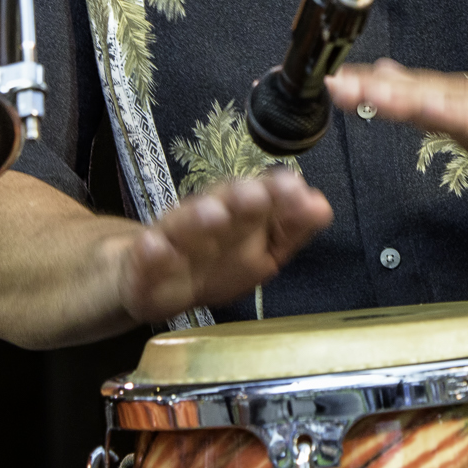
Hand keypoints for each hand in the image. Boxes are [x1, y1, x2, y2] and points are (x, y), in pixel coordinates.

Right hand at [116, 169, 332, 323]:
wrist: (153, 279)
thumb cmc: (215, 260)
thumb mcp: (261, 249)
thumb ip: (291, 229)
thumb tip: (323, 207)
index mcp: (239, 214)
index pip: (261, 195)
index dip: (277, 193)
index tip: (295, 188)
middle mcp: (207, 218)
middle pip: (222, 203)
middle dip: (240, 198)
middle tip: (256, 195)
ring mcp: (173, 238)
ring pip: (185, 223)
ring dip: (198, 217)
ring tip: (213, 215)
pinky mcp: (143, 264)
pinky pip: (146, 257)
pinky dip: (151, 253)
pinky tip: (156, 248)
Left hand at [327, 58, 467, 177]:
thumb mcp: (461, 114)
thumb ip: (421, 98)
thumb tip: (384, 76)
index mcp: (450, 96)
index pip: (400, 87)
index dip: (365, 84)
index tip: (329, 80)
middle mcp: (461, 96)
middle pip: (409, 89)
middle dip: (372, 87)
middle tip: (335, 83)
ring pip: (436, 100)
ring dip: (402, 94)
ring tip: (371, 90)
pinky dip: (450, 112)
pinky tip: (429, 108)